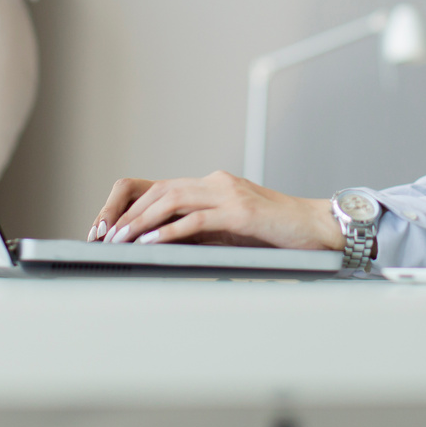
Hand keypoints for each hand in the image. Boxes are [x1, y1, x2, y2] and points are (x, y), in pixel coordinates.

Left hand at [86, 171, 343, 251]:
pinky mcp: (240, 212)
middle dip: (130, 213)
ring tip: (121, 239)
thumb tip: (167, 244)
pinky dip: (169, 230)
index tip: (113, 227)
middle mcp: (218, 183)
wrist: (318, 228)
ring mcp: (229, 194)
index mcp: (215, 184)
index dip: (135, 206)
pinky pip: (196, 219)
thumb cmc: (279, 233)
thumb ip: (205, 229)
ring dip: (142, 221)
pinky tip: (152, 242)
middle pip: (161, 190)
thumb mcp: (234, 229)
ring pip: (173, 200)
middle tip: (107, 235)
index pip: (164, 188)